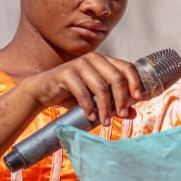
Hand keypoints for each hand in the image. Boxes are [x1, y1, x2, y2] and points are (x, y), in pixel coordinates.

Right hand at [25, 53, 142, 125]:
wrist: (43, 91)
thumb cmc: (71, 94)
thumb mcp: (96, 100)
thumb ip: (114, 105)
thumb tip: (132, 113)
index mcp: (104, 61)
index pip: (127, 67)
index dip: (135, 82)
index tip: (137, 99)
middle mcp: (94, 59)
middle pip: (117, 78)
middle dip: (121, 99)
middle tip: (120, 115)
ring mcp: (79, 64)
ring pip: (101, 87)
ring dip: (105, 107)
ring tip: (104, 121)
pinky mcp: (66, 73)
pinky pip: (83, 92)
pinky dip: (88, 107)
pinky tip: (90, 116)